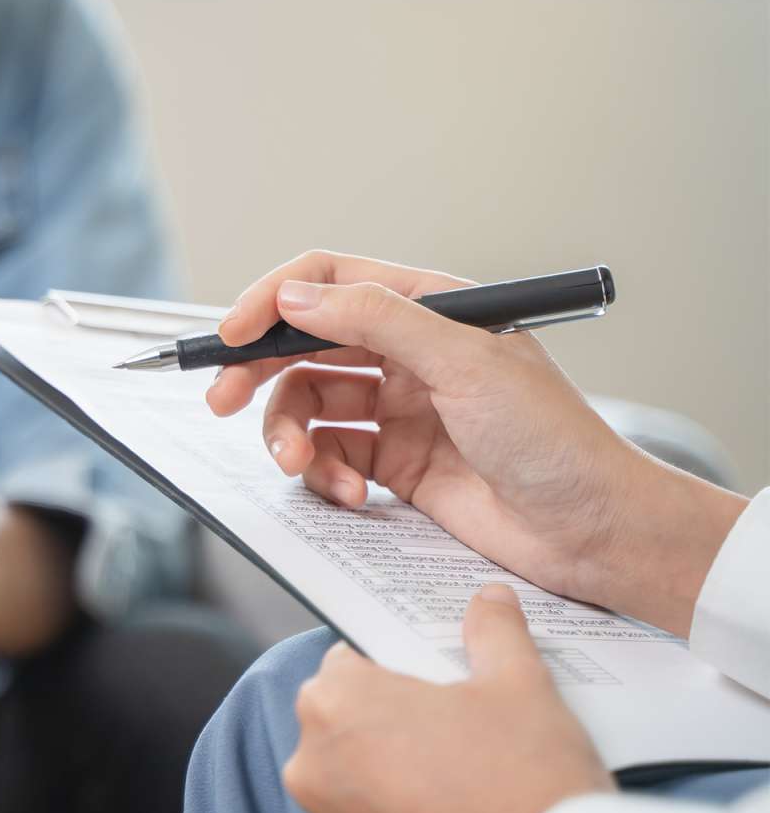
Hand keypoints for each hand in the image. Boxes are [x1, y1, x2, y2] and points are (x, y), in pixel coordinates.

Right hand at [207, 250, 748, 633]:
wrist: (593, 530)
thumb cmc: (552, 439)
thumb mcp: (464, 363)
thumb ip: (376, 321)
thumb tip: (296, 297)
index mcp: (428, 307)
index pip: (328, 282)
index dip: (271, 301)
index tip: (232, 335)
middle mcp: (406, 351)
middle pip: (302, 345)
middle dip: (257, 373)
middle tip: (221, 402)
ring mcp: (396, 408)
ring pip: (305, 405)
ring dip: (289, 435)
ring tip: (299, 466)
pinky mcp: (392, 461)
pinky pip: (328, 456)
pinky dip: (324, 474)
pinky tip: (352, 493)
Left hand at [284, 584, 614, 812]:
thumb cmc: (528, 778)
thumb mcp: (519, 684)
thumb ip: (493, 632)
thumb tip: (489, 600)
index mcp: (336, 701)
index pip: (351, 656)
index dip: (395, 659)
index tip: (430, 671)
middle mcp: (312, 759)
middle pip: (345, 710)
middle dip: (390, 707)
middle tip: (452, 715)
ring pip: (352, 762)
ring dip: (390, 755)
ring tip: (456, 759)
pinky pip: (365, 810)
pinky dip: (395, 801)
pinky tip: (448, 799)